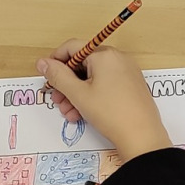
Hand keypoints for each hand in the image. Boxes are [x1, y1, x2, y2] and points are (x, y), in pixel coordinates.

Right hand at [38, 41, 172, 162]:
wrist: (141, 137)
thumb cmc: (111, 113)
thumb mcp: (78, 94)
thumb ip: (58, 76)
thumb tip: (43, 63)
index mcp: (105, 55)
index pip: (72, 47)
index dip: (56, 61)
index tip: (47, 77)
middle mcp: (117, 59)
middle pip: (82, 64)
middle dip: (66, 83)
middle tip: (57, 100)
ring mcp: (126, 72)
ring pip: (93, 77)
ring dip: (76, 93)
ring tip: (69, 113)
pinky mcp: (131, 86)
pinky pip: (105, 85)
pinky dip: (92, 96)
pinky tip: (82, 114)